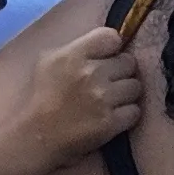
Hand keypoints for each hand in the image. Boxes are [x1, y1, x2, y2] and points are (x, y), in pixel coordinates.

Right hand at [17, 19, 148, 165]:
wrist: (37, 137)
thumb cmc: (41, 98)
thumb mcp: (48, 61)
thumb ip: (77, 48)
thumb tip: (103, 44)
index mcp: (74, 55)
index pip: (111, 37)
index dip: (112, 47)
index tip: (107, 57)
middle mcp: (91, 73)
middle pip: (129, 62)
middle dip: (121, 72)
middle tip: (110, 82)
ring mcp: (103, 98)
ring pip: (135, 86)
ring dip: (126, 94)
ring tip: (113, 100)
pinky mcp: (110, 122)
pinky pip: (135, 111)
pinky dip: (127, 114)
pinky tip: (114, 116)